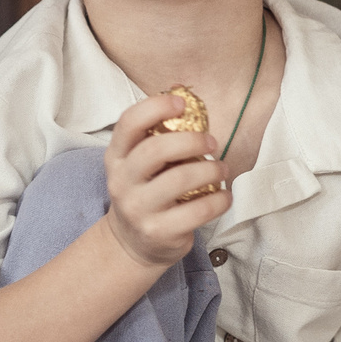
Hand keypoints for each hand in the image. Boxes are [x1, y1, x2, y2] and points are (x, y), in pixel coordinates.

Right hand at [101, 92, 232, 267]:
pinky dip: (219, 200)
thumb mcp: (139, 165)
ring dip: (210, 169)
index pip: (128, 123)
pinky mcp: (160, 231)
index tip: (182, 104)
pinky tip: (223, 196)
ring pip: (180, 179)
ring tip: (221, 169)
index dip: (155, 107)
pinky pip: (198, 211)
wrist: (132, 244)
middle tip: (211, 142)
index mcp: (117, 157)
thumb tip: (187, 98)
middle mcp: (122, 182)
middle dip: (191, 140)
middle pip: (156, 149)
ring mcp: (139, 209)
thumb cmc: (145, 193)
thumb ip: (157, 138)